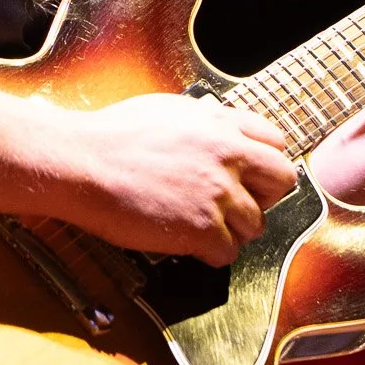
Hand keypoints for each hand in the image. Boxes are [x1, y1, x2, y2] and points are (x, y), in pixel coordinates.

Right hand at [62, 93, 295, 267]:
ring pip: (255, 224)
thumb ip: (204, 123)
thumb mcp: (169, 111)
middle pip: (281, 181)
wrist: (83, 162)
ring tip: (200, 226)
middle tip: (236, 203)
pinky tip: (188, 242)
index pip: (275, 142)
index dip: (264, 162)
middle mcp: (228, 155)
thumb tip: (218, 129)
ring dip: (232, 229)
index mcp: (220, 124)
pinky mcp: (202, 228)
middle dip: (263, 196)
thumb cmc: (112, 136)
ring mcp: (218, 193)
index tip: (251, 175)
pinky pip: (228, 252)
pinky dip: (210, 253)